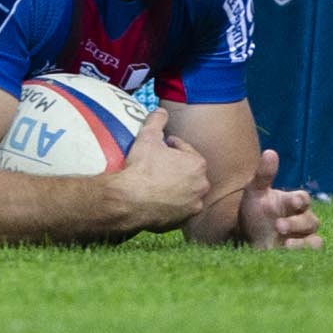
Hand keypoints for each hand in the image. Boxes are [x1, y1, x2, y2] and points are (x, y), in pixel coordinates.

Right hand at [109, 109, 213, 233]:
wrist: (131, 200)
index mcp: (197, 164)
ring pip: (185, 191)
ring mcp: (193, 205)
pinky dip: (171, 203)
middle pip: (188, 171)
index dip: (172, 146)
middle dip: (176, 167)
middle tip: (159, 164)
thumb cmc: (141, 168)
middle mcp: (201, 186)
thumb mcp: (147, 136)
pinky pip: (179, 208)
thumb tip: (160, 110)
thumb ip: (157, 119)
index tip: (161, 147)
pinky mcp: (183, 221)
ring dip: (176, 185)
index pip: (185, 150)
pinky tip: (157, 198)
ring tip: (158, 182)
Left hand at [236, 147, 321, 249]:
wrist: (246, 234)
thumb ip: (264, 174)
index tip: (294, 202)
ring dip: (303, 243)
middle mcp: (301, 219)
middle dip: (295, 224)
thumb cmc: (255, 209)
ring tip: (285, 245)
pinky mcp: (299, 254)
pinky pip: (310, 255)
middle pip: (311, 221)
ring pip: (315, 241)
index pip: (304, 199)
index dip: (301, 200)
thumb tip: (270, 152)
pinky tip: (287, 255)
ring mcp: (302, 238)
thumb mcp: (255, 191)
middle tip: (278, 226)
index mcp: (292, 202)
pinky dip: (303, 255)